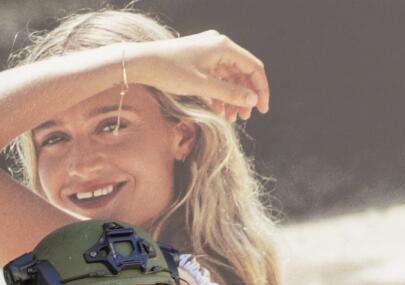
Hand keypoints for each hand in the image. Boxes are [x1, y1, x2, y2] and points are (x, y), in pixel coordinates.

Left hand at [132, 31, 270, 122]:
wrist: (142, 62)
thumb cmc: (170, 71)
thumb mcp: (202, 85)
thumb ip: (229, 93)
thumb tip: (253, 100)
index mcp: (224, 47)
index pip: (253, 68)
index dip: (260, 90)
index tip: (262, 110)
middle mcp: (219, 46)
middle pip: (242, 73)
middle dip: (244, 96)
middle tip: (243, 118)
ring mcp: (208, 52)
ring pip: (229, 77)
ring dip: (231, 98)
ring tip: (230, 119)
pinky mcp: (198, 60)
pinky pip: (216, 78)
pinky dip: (219, 94)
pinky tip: (218, 111)